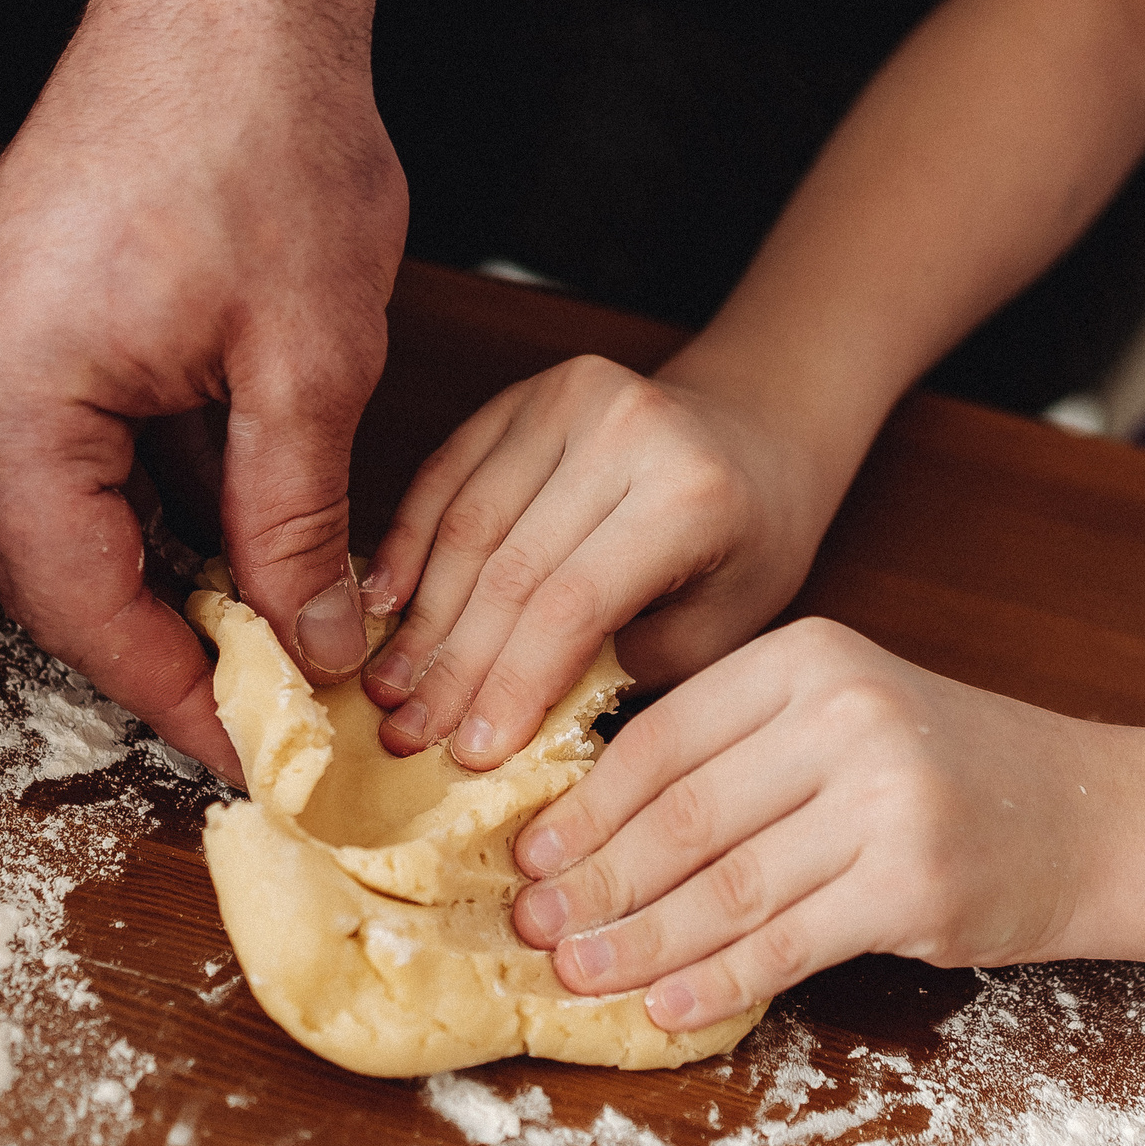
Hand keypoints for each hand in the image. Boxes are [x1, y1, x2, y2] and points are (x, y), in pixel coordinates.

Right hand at [0, 0, 405, 778]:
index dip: (164, 689)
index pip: (75, 597)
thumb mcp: (309, 362)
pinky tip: (240, 539)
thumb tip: (315, 645)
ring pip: (66, 517)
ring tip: (264, 639)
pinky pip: (80, 451)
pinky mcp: (30, 316)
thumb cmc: (262, 129)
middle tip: (259, 710)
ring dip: (161, 579)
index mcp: (14, 388)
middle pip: (52, 570)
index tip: (246, 748)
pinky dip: (155, 506)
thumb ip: (300, 524)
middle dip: (157, 648)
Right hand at [359, 355, 846, 769]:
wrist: (761, 441)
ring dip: (421, 618)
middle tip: (410, 735)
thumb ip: (619, 671)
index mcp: (690, 493)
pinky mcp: (528, 392)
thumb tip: (503, 725)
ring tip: (389, 690)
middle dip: (455, 665)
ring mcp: (570, 396)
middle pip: (511, 568)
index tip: (472, 753)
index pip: (573, 605)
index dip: (512, 683)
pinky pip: (447, 474)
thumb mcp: (715, 633)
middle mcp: (628, 428)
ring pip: (467, 524)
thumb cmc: (747, 550)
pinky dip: (410, 545)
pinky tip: (383, 608)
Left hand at [509, 619, 1106, 1030]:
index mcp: (806, 659)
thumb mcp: (839, 722)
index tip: (527, 860)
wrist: (1096, 816)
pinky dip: (714, 982)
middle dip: (596, 883)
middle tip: (532, 928)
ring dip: (639, 943)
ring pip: (724, 888)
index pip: (661, 740)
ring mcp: (885, 797)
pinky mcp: (912, 881)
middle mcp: (844, 713)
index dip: (583, 809)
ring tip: (579, 977)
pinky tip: (665, 1007)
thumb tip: (589, 834)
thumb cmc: (943, 776)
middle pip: (682, 817)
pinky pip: (783, 944)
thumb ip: (736, 755)